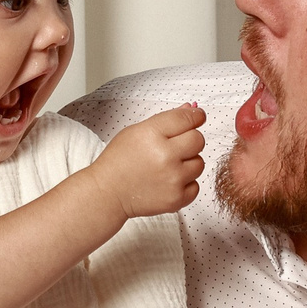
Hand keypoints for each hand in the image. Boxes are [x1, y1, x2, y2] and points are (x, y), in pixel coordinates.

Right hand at [86, 104, 205, 219]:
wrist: (107, 193)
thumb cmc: (118, 162)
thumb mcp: (136, 131)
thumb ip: (166, 119)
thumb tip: (191, 109)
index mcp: (152, 134)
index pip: (187, 118)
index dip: (195, 116)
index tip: (196, 118)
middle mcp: (165, 156)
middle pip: (198, 140)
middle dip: (189, 141)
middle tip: (173, 148)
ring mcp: (173, 178)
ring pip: (199, 163)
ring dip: (188, 164)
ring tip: (167, 167)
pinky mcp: (177, 198)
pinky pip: (196, 186)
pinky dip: (185, 184)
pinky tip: (168, 182)